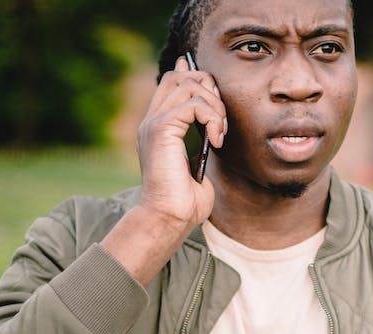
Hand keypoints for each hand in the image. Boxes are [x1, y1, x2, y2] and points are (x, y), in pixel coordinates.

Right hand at [136, 56, 226, 233]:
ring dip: (214, 106)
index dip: (195, 77)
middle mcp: (152, 120)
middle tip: (220, 121)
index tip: (215, 95)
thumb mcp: (196, 162)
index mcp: (157, 126)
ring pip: (189, 85)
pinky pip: (194, 104)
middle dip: (209, 89)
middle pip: (180, 76)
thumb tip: (212, 125)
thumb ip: (201, 138)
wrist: (169, 218)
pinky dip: (211, 118)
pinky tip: (215, 140)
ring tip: (219, 134)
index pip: (172, 82)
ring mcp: (154, 123)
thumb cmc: (184, 201)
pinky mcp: (161, 129)